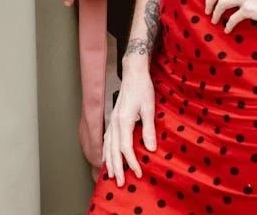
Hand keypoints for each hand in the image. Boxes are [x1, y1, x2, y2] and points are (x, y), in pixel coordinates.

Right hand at [103, 65, 155, 186]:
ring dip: (109, 161)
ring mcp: (112, 120)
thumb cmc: (143, 88)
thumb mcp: (149, 108)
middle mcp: (114, 122)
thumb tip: (150, 149)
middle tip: (120, 183)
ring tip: (110, 176)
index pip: (126, 147)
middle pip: (113, 150)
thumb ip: (149, 129)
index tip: (138, 173)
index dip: (131, 162)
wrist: (133, 73)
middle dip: (117, 168)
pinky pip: (106, 138)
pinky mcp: (113, 118)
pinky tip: (105, 157)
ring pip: (107, 145)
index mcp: (123, 121)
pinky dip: (105, 150)